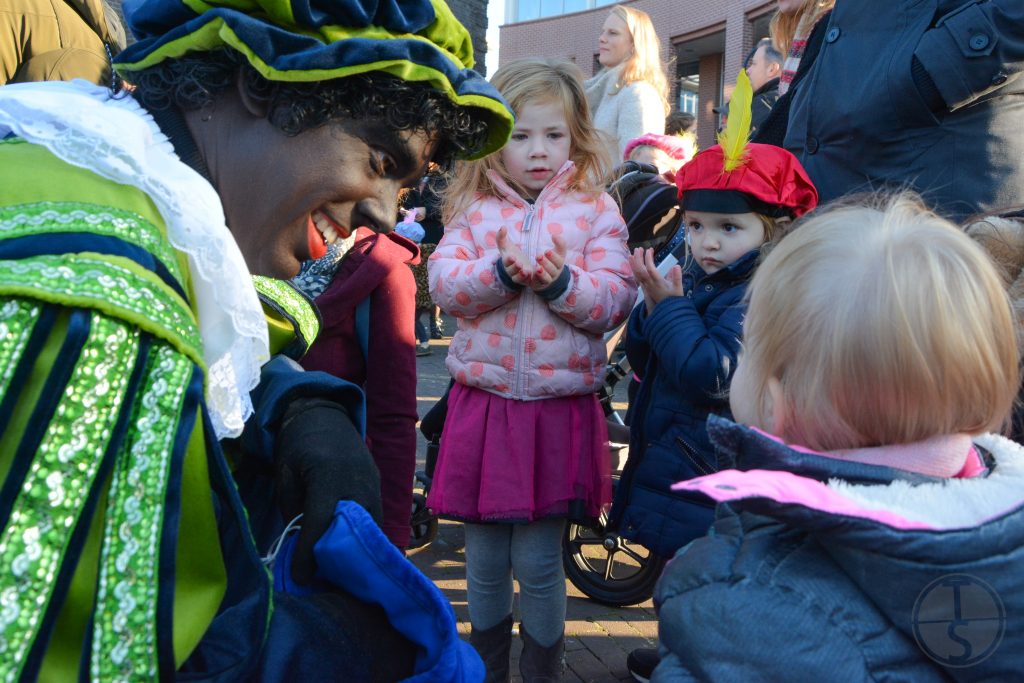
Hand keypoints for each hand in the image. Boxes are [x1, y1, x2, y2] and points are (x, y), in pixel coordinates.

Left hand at [275, 398, 381, 583]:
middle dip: (341, 560)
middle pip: (354, 530)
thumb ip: (293, 509)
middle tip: (325, 584)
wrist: (323, 413)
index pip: (320, 523)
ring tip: (340, 572)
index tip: (301, 577)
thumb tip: (299, 544)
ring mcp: (372, 483)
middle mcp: (357, 481)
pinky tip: (351, 551)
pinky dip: (364, 536)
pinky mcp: (377, 485)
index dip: (310, 553)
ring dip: (357, 550)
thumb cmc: (296, 445)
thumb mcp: (284, 476)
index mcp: (328, 476)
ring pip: (370, 526)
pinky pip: (375, 517)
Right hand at [497, 226, 531, 285]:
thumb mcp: (506, 246)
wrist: (518, 265)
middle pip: (511, 271)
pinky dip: (530, 279)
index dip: (508, 260)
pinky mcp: (526, 281)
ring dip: (521, 275)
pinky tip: (534, 274)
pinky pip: (527, 282)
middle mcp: (511, 270)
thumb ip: (502, 237)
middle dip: (515, 267)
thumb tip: (503, 227)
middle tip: (519, 263)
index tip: (512, 256)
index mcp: (507, 261)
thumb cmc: (511, 254)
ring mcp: (518, 277)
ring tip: (526, 270)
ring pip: (518, 278)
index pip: (505, 261)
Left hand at [531, 235, 566, 289]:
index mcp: (559, 264)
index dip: (554, 257)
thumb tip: (555, 235)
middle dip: (546, 263)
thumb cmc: (553, 260)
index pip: (559, 261)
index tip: (547, 251)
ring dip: (542, 273)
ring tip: (537, 268)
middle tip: (538, 256)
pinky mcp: (538, 284)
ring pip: (546, 278)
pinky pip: (537, 282)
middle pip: (552, 270)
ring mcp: (547, 280)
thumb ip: (559, 243)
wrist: (549, 276)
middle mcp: (555, 273)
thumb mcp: (558, 251)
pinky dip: (534, 278)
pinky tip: (529, 273)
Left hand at [630, 247, 682, 313]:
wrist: (668, 310)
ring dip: (634, 263)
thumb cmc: (674, 298)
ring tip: (633, 253)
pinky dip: (634, 269)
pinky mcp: (645, 287)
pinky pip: (637, 277)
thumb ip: (677, 277)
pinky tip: (633, 264)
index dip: (648, 259)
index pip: (650, 269)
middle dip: (638, 259)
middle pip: (640, 270)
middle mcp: (649, 284)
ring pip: (637, 274)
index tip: (649, 250)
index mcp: (657, 282)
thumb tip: (676, 266)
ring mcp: (646, 286)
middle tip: (639, 248)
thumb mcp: (678, 288)